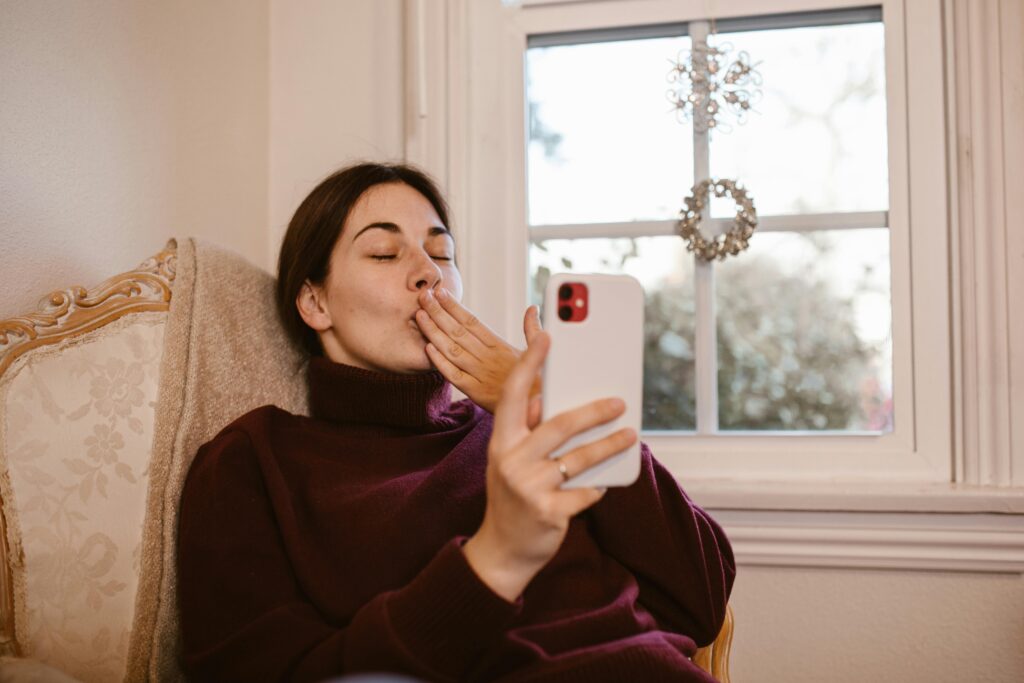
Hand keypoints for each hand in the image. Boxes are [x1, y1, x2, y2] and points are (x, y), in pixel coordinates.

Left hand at [415, 287, 541, 412]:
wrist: (543, 409)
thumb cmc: (540, 380)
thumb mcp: (538, 351)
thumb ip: (532, 328)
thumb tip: (532, 308)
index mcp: (500, 346)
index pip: (472, 321)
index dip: (455, 306)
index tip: (440, 292)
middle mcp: (488, 357)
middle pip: (458, 331)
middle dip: (438, 312)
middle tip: (423, 296)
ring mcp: (480, 374)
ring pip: (452, 350)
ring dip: (434, 332)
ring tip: (420, 315)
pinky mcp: (475, 393)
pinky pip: (454, 376)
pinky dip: (441, 362)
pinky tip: (428, 348)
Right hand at [462, 331, 637, 601]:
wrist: (502, 551)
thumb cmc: (512, 498)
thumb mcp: (508, 460)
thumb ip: (525, 431)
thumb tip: (545, 400)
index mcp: (501, 441)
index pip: (513, 394)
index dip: (530, 363)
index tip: (548, 336)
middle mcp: (511, 460)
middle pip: (558, 425)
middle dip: (593, 411)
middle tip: (619, 401)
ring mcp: (529, 488)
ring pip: (579, 458)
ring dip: (609, 444)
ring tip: (630, 435)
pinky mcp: (549, 513)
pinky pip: (585, 492)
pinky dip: (597, 486)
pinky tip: (605, 482)